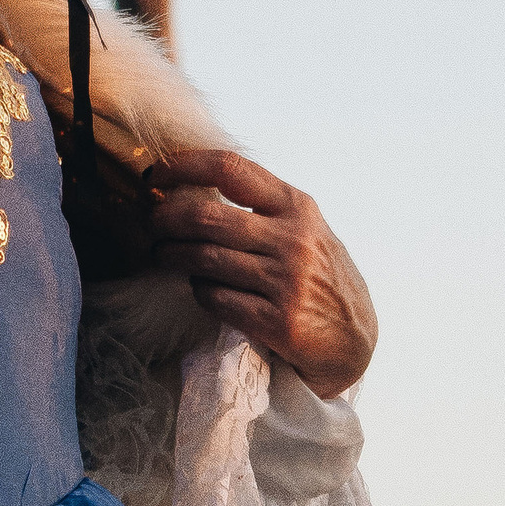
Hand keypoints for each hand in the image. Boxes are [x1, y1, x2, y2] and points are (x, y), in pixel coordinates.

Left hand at [147, 148, 376, 397]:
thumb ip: (262, 208)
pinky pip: (214, 297)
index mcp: (298, 207)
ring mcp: (286, 282)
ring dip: (171, 255)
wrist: (354, 340)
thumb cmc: (318, 276)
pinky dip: (198, 290)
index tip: (154, 173)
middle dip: (164, 219)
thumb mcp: (305, 229)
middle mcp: (293, 240)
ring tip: (161, 255)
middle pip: (205, 217)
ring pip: (202, 258)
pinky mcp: (277, 322)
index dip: (182, 166)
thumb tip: (189, 187)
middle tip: (151, 225)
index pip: (230, 169)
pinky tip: (199, 287)